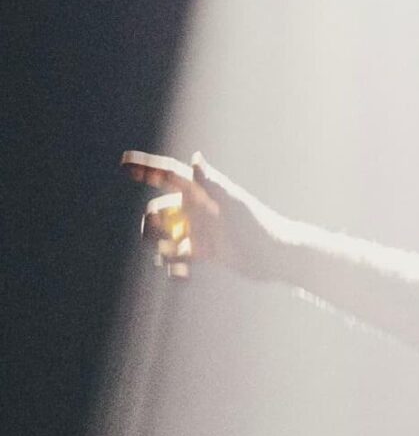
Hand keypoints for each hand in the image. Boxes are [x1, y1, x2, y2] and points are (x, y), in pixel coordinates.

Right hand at [122, 151, 280, 281]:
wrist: (278, 256)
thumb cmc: (259, 225)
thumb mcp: (233, 203)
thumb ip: (212, 183)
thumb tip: (196, 158)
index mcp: (202, 192)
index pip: (169, 175)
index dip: (146, 168)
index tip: (123, 163)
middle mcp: (197, 209)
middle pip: (159, 211)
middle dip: (151, 223)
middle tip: (160, 235)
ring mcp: (199, 230)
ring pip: (164, 236)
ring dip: (160, 247)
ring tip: (173, 258)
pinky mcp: (204, 252)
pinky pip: (178, 258)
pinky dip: (174, 267)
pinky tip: (180, 277)